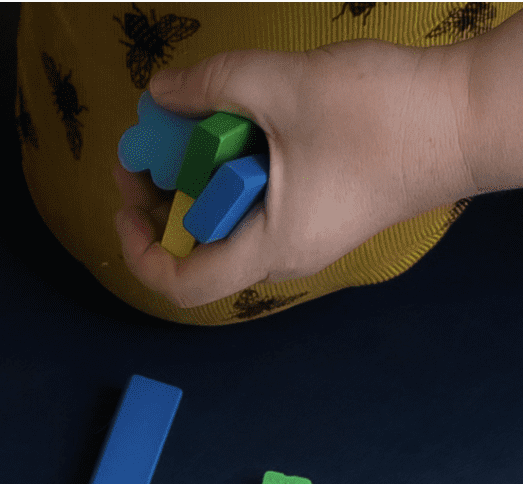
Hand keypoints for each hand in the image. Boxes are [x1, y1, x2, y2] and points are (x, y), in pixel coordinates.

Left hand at [114, 37, 474, 308]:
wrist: (472, 115)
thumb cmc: (385, 112)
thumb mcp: (283, 86)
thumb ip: (212, 87)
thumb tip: (159, 92)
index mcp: (269, 248)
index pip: (181, 283)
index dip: (140, 250)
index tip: (127, 201)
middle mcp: (282, 256)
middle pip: (199, 252)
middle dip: (163, 204)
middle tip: (148, 151)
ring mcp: (305, 236)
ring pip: (227, 225)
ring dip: (198, 185)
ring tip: (187, 133)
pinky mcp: (322, 211)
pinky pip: (258, 206)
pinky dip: (233, 176)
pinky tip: (233, 131)